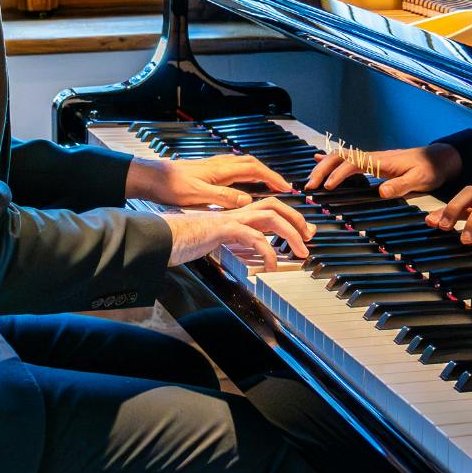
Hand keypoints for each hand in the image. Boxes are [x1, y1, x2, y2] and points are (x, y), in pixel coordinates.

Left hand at [127, 153, 291, 209]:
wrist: (150, 177)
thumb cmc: (170, 186)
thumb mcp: (198, 195)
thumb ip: (223, 197)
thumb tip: (247, 201)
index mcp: (221, 170)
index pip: (254, 169)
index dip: (272, 177)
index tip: (285, 186)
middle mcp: (219, 164)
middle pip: (252, 164)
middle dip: (269, 174)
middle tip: (281, 186)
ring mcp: (213, 166)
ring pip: (242, 165)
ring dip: (258, 173)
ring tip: (267, 185)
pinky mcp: (206, 171)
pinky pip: (233, 169)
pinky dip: (245, 175)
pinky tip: (242, 184)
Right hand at [161, 198, 314, 270]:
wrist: (161, 237)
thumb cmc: (182, 241)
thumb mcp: (213, 241)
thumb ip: (230, 243)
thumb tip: (245, 252)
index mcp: (234, 215)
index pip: (267, 208)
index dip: (288, 217)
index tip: (302, 232)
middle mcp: (235, 213)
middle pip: (274, 206)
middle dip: (296, 219)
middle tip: (309, 237)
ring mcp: (230, 219)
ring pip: (270, 216)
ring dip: (290, 233)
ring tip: (301, 252)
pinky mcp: (223, 229)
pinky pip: (253, 237)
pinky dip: (267, 252)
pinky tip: (271, 266)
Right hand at [303, 142, 461, 198]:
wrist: (439, 159)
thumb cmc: (430, 169)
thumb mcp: (419, 179)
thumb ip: (401, 185)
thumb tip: (381, 192)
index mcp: (380, 161)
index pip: (352, 163)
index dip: (338, 174)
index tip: (327, 188)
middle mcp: (372, 157)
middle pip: (340, 157)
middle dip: (322, 169)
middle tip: (309, 186)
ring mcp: (371, 159)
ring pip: (341, 157)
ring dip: (324, 166)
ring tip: (310, 179)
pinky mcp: (373, 164)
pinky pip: (348, 160)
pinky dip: (331, 161)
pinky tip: (319, 161)